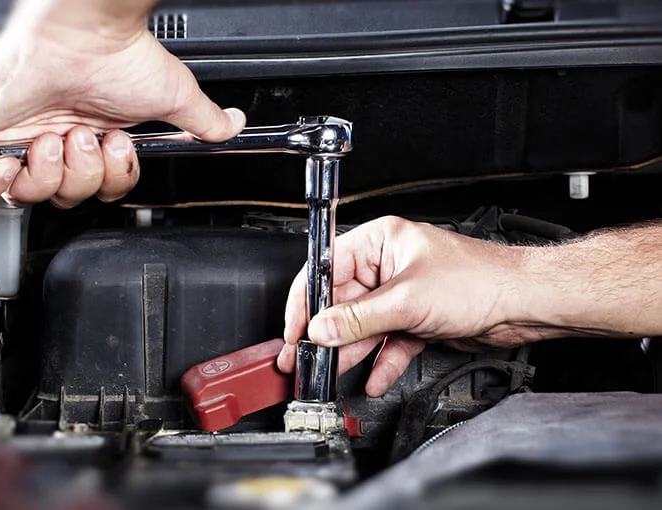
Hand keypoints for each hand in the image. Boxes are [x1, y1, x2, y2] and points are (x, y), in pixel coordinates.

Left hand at [0, 0, 244, 207]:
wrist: (79, 33)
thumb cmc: (119, 56)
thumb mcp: (172, 96)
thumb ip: (202, 121)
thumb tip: (232, 127)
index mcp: (92, 136)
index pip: (97, 189)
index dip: (109, 181)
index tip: (117, 147)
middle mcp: (54, 139)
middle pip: (63, 198)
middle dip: (80, 176)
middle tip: (86, 137)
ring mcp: (15, 138)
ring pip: (24, 196)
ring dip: (47, 175)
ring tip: (55, 137)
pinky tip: (17, 159)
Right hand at [277, 216, 534, 397]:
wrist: (524, 304)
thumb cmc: (481, 279)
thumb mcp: (407, 299)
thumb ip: (359, 318)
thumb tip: (322, 328)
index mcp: (380, 242)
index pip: (326, 268)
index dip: (306, 300)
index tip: (295, 328)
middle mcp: (387, 266)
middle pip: (342, 302)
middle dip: (327, 334)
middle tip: (306, 358)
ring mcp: (400, 294)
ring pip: (363, 327)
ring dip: (350, 352)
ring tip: (330, 373)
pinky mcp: (415, 319)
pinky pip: (387, 342)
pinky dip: (381, 362)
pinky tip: (372, 379)